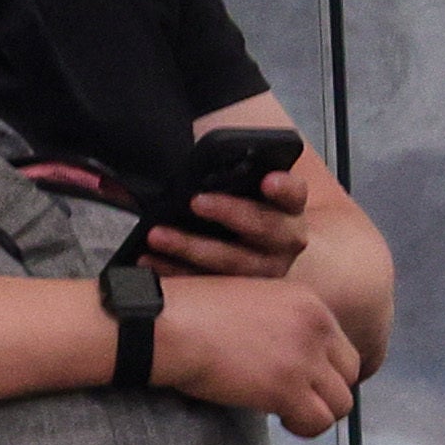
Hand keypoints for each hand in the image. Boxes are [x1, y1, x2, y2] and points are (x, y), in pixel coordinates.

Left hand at [143, 162, 314, 282]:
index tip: (268, 178)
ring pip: (231, 262)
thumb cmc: (253, 208)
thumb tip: (200, 152)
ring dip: (191, 247)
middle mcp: (286, 240)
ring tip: (158, 234)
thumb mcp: (251, 186)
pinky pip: (206, 283)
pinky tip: (150, 259)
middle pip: (263, 227)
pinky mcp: (239, 291)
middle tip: (196, 201)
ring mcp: (265, 270)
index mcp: (291, 207)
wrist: (269, 252)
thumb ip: (236, 171)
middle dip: (229, 213)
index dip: (283, 186)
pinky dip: (175, 270)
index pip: (294, 193)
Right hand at [149, 268, 359, 435]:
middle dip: (327, 391)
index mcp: (309, 302)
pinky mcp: (287, 389)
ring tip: (286, 412)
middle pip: (350, 373)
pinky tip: (279, 420)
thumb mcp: (253, 299)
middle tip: (297, 399)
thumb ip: (282, 321)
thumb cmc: (193, 310)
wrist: (168, 323)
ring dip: (315, 412)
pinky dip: (301, 427)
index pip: (342, 345)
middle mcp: (316, 327)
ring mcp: (304, 358)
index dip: (324, 368)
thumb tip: (288, 354)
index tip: (301, 379)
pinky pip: (318, 422)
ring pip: (340, 403)